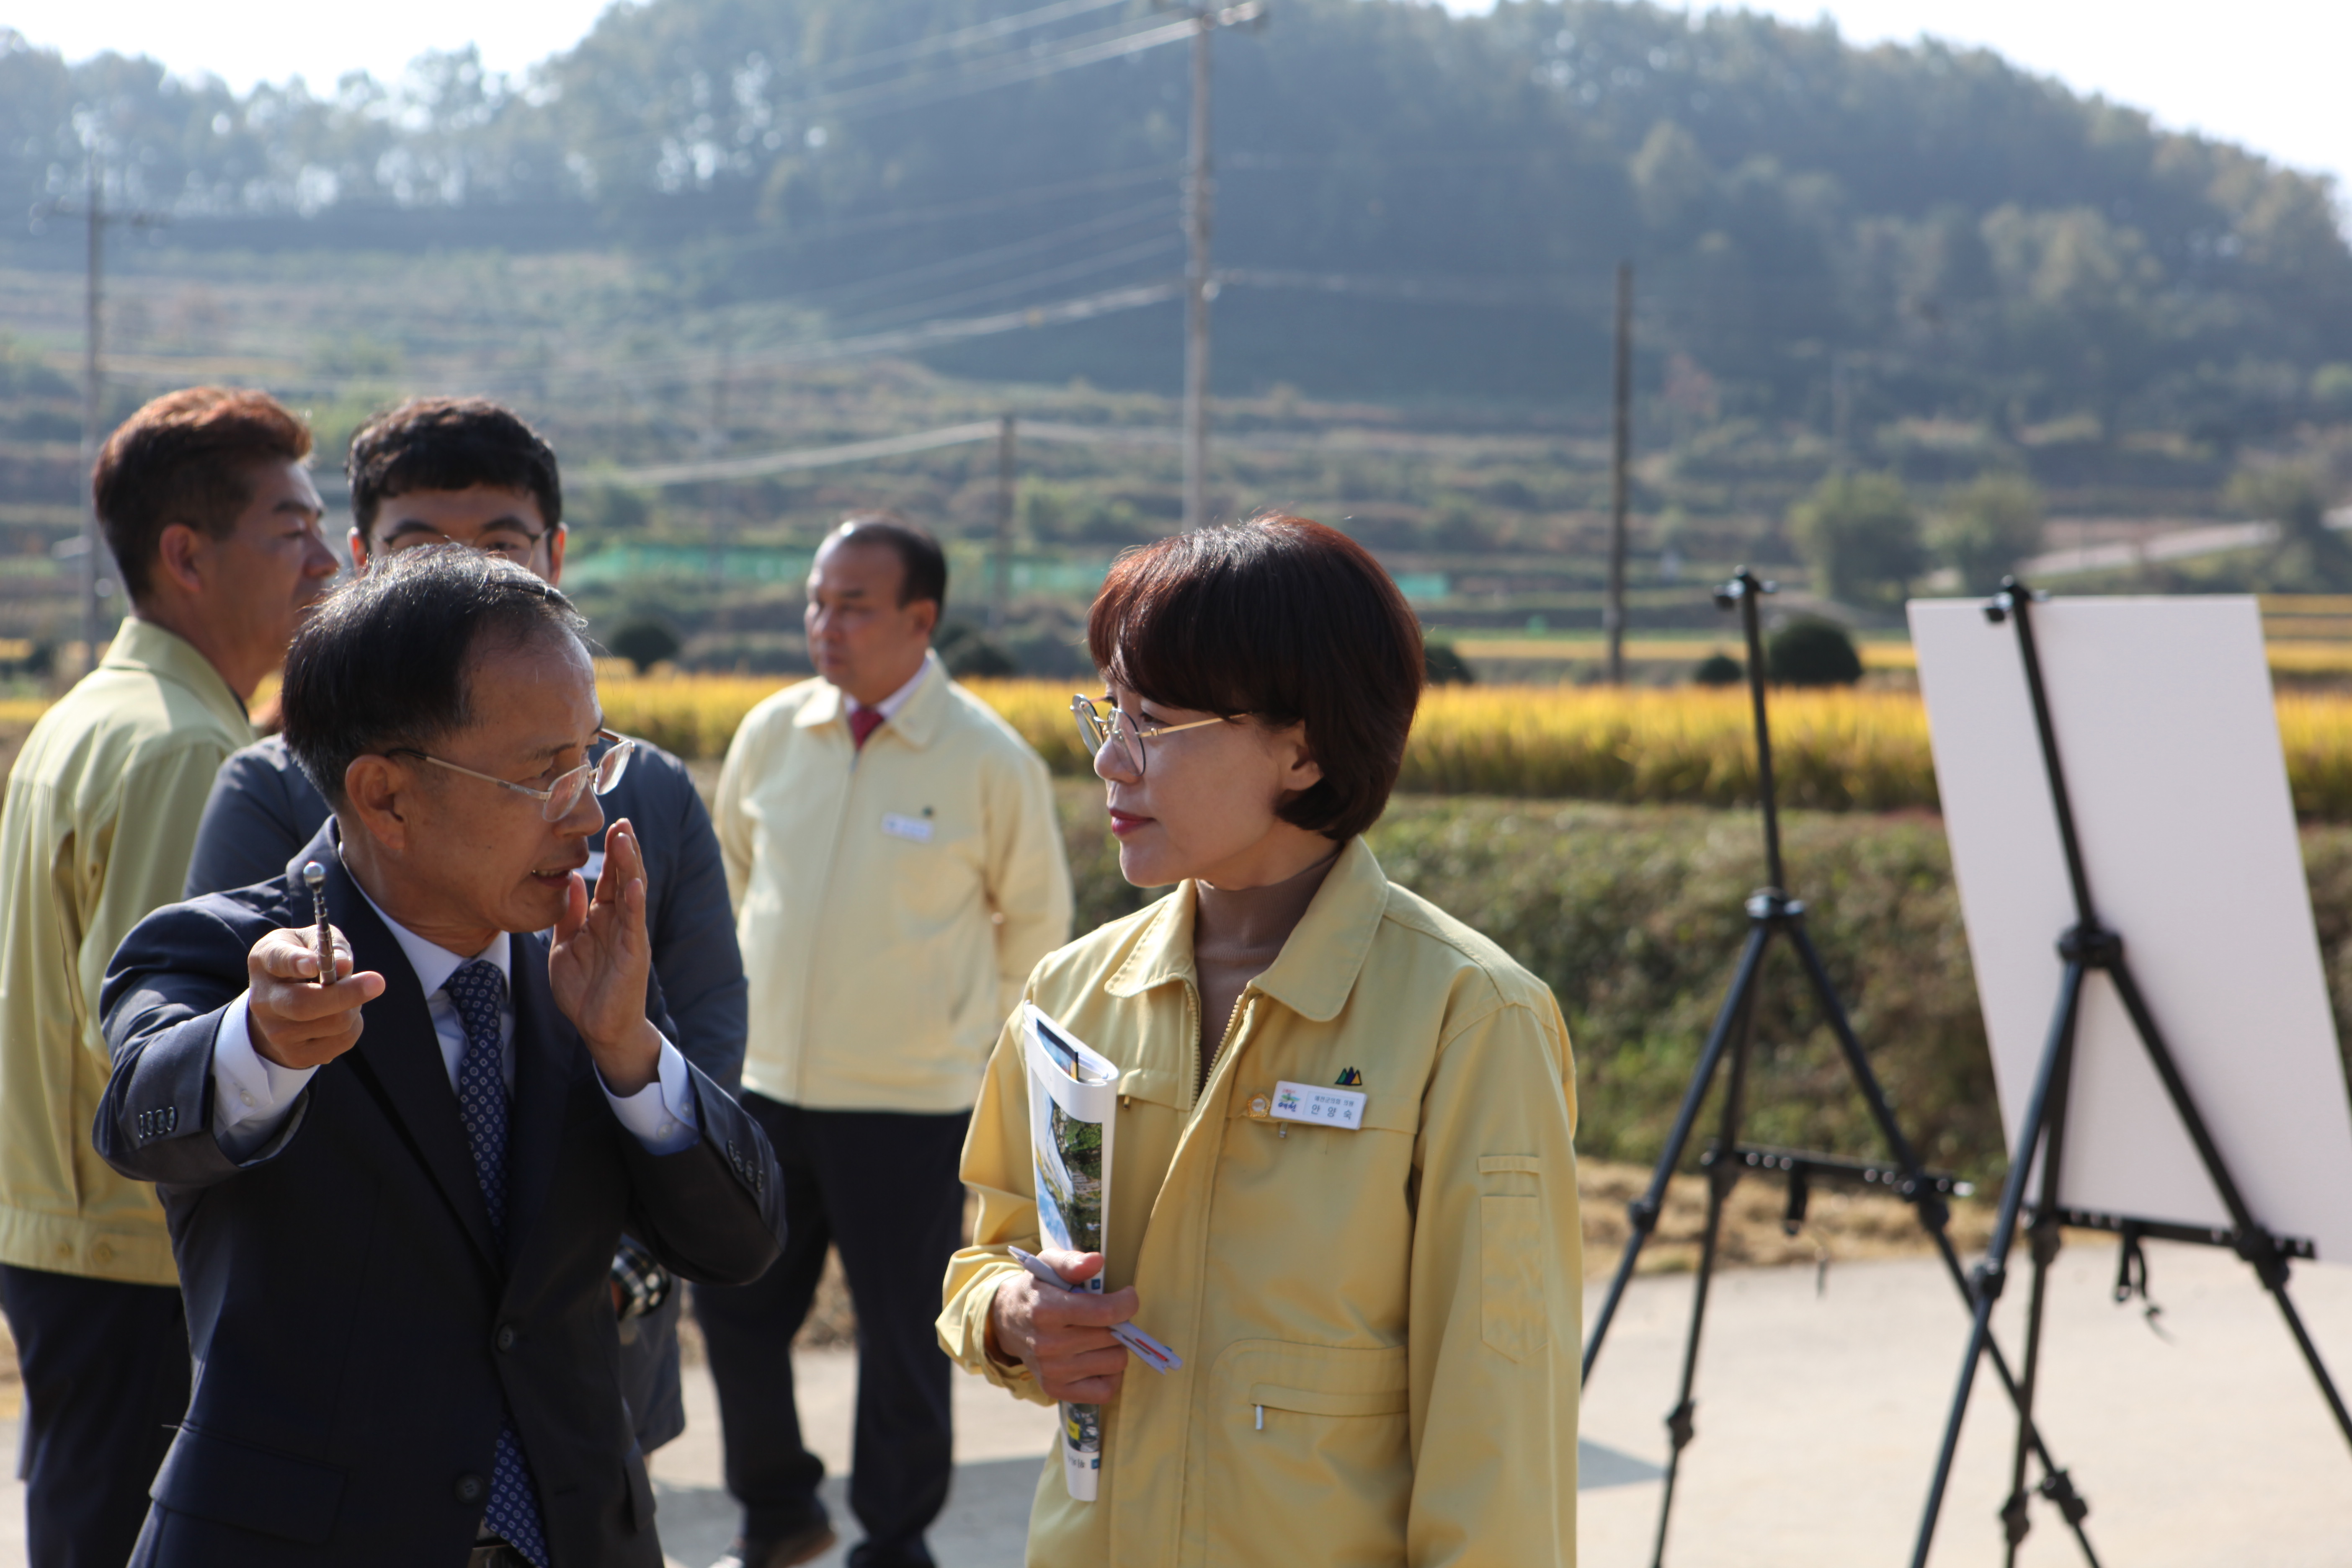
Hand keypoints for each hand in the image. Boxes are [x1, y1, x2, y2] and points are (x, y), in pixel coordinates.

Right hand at [246, 927, 384, 1070]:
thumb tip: (344, 964)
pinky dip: (353, 1024)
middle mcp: (264, 1000)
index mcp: (265, 961)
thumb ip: (327, 945)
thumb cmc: (303, 961)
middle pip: (304, 1004)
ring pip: (333, 1023)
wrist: (282, 1003)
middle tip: (377, 982)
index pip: (278, 961)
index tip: (314, 964)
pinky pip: (342, 1041)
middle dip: (345, 994)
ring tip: (348, 994)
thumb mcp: (310, 941)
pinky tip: (341, 1014)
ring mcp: (276, 1032)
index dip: (295, 963)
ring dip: (354, 1005)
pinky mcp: (296, 1055)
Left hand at [549, 818, 660, 1094]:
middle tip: (621, 822)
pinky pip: (634, 924)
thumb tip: (568, 880)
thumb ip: (569, 915)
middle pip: (623, 877)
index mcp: (601, 918)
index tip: (608, 826)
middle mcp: (618, 922)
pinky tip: (632, 883)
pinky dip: (634, 902)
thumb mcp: (566, 946)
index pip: (608, 878)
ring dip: (630, 866)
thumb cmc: (584, 990)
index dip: (608, 853)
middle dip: (624, 850)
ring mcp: (629, 936)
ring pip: (632, 893)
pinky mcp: (634, 953)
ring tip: (627, 839)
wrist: (598, 1027)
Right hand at [986, 1248, 1137, 1403]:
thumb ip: (1072, 1261)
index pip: (1106, 1312)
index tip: (1126, 1296)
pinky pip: (1105, 1390)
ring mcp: (1052, 1371)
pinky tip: (1098, 1358)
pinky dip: (1110, 1375)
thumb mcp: (1048, 1264)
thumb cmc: (1037, 1289)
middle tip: (1106, 1316)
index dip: (1127, 1302)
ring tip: (1100, 1335)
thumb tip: (1097, 1261)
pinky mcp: (1056, 1390)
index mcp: (1047, 1310)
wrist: (1008, 1321)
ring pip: (1115, 1363)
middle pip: (1113, 1337)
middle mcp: (1048, 1345)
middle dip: (1118, 1323)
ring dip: (1115, 1347)